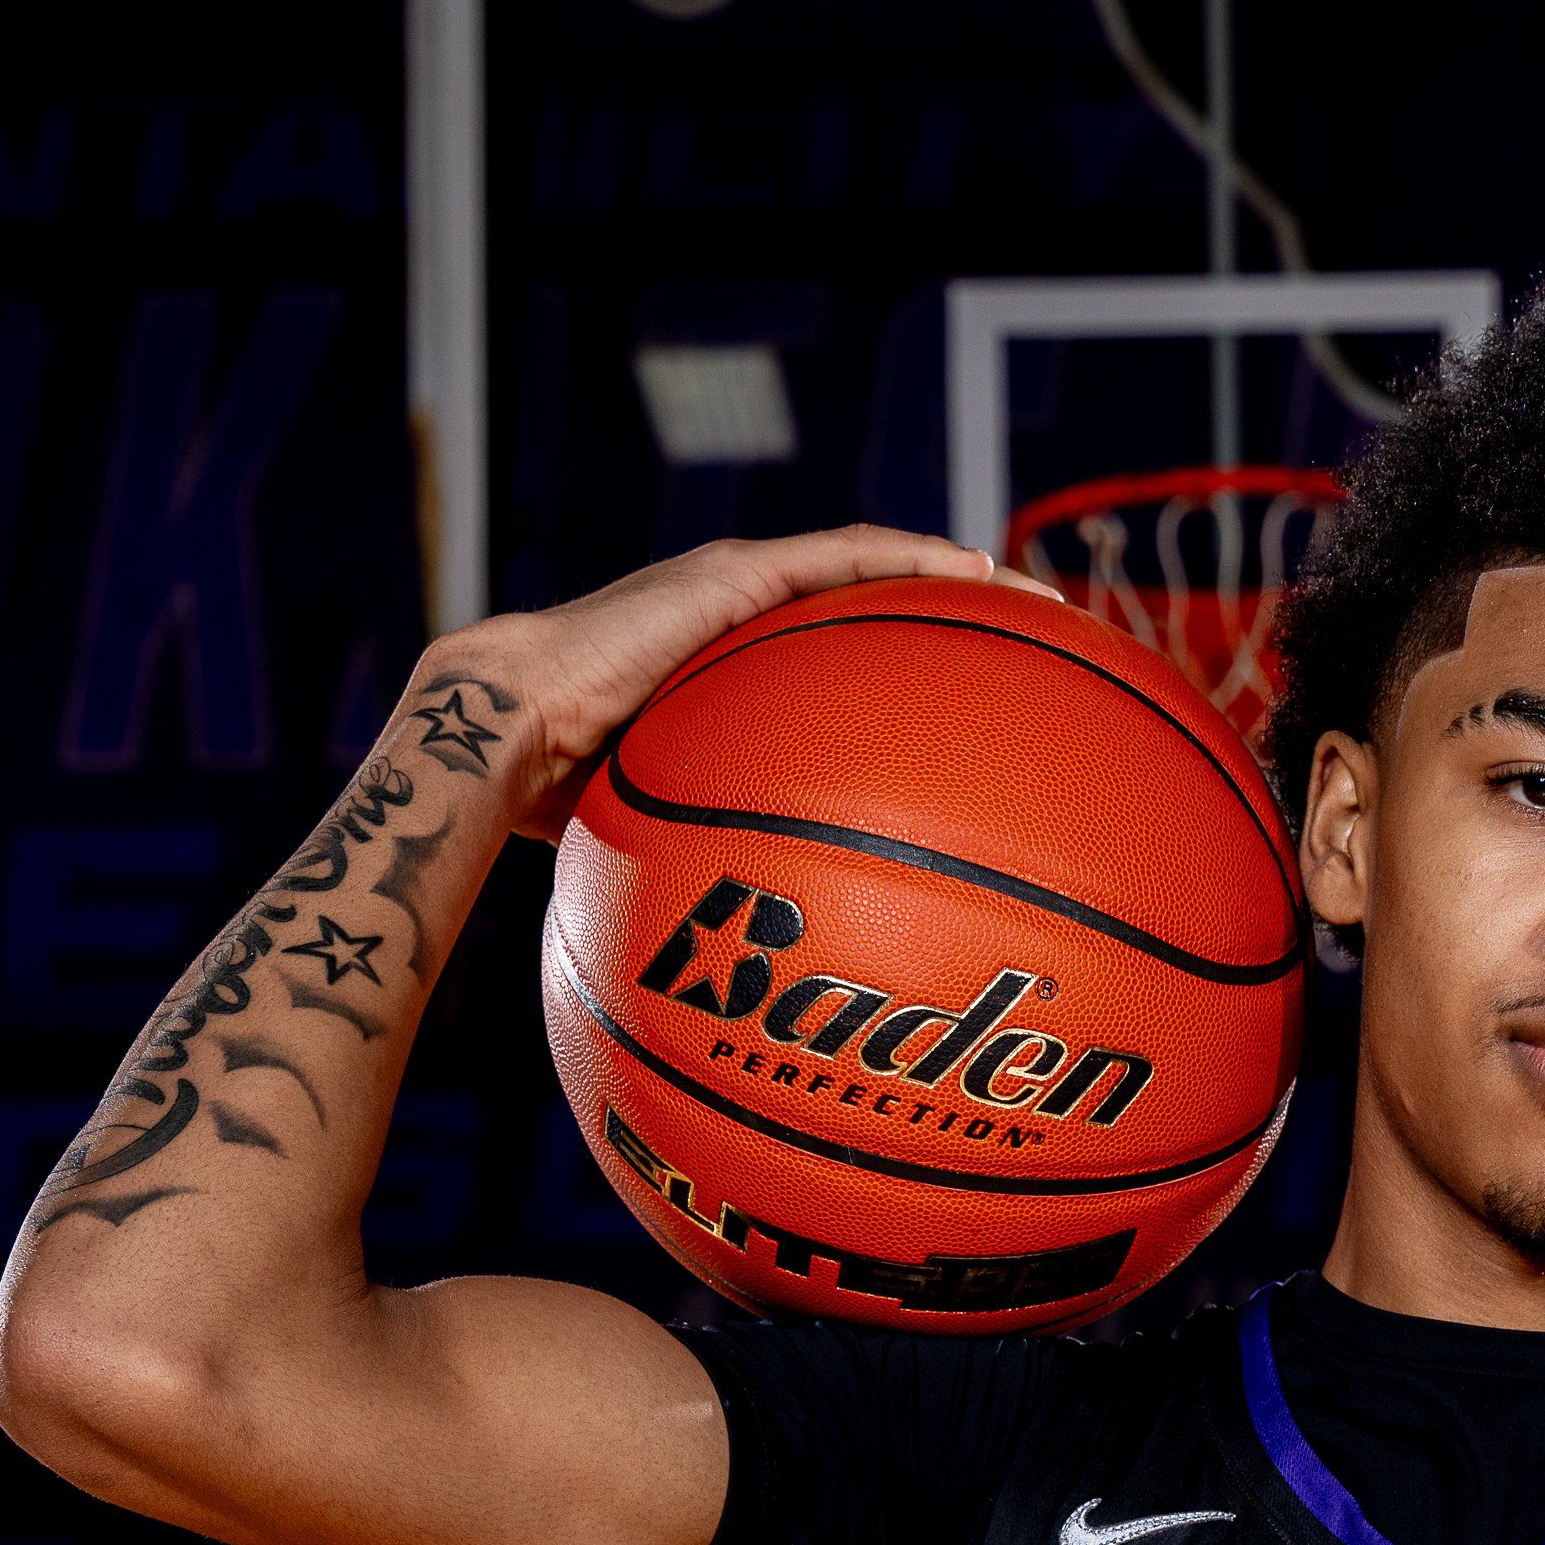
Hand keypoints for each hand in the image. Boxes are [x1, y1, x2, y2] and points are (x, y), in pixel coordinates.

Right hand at [402, 528, 1059, 844]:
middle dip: (962, 630)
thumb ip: (723, 876)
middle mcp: (741, 626)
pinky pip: (846, 559)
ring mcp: (737, 591)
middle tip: (1045, 655)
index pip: (837, 670)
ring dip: (960, 582)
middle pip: (872, 614)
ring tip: (1040, 602)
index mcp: (728, 682)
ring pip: (873, 570)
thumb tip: (761, 985)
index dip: (911, 685)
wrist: (499, 741)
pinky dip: (916, 561)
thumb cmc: (562, 813)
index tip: (986, 719)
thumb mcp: (668, 849)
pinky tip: (981, 575)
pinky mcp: (733, 575)